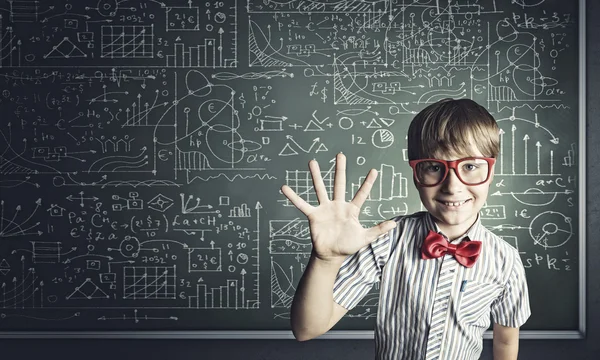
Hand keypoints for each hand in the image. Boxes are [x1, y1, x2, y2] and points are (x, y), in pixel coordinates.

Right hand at [281, 153, 396, 262]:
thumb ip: (378, 230)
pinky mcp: (314, 215)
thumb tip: (395, 224)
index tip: (374, 170)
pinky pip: (302, 204)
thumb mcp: (365, 238)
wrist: (331, 255)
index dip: (368, 183)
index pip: (362, 194)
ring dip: (316, 176)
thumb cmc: (348, 246)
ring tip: (312, 162)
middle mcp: (338, 205)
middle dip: (340, 170)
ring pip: (320, 189)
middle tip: (341, 155)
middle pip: (340, 184)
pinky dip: (293, 197)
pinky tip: (285, 188)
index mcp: (351, 210)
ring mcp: (325, 209)